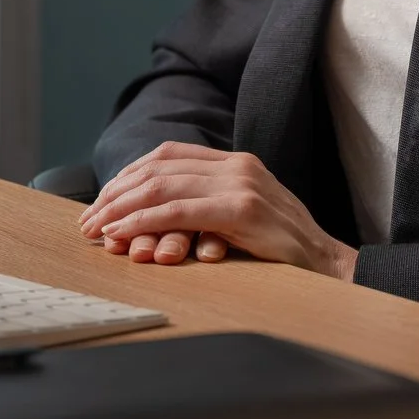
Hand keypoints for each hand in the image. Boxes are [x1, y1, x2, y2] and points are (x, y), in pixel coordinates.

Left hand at [77, 142, 356, 281]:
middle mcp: (236, 165)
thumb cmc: (285, 249)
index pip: (169, 154)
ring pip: (162, 186)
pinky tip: (123, 234)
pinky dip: (144, 222)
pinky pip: (178, 211)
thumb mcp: (245, 215)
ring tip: (97, 228)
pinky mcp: (241, 210)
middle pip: (158, 168)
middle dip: (116, 193)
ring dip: (121, 209)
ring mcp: (240, 184)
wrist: (329, 263)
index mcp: (236, 161)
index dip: (130, 174)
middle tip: (88, 219)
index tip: (103, 198)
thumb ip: (211, 204)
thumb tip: (159, 214)